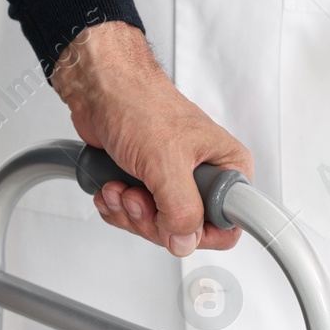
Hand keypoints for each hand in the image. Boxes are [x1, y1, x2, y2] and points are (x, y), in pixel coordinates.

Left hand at [52, 22, 252, 255]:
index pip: (229, 224)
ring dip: (129, 212)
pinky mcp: (146, 183)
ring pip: (157, 227)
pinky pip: (134, 216)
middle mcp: (203, 176)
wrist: (100, 88)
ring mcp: (173, 181)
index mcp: (225, 166)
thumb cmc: (138, 104)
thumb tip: (184, 241)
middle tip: (138, 196)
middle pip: (186, 231)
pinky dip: (117, 207)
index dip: (198, 232)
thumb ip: (181, 209)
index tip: (173, 222)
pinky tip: (111, 187)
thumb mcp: (166, 161)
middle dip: (152, 220)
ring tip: (120, 186)